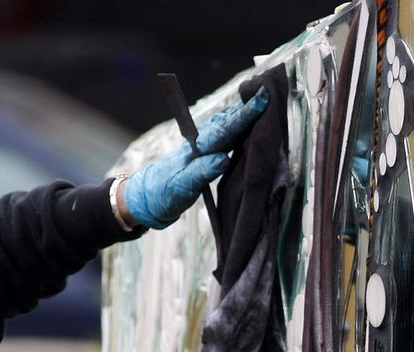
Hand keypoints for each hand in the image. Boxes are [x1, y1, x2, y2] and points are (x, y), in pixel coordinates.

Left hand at [124, 87, 269, 228]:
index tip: (260, 100)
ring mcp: (203, 149)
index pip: (225, 129)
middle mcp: (202, 144)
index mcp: (198, 149)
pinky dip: (237, 128)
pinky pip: (225, 139)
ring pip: (226, 127)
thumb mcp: (182, 186)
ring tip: (259, 102)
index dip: (244, 115)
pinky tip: (244, 126)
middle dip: (247, 108)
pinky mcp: (205, 157)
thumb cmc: (163, 194)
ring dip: (242, 115)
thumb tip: (223, 158)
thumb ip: (201, 171)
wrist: (147, 199)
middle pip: (228, 122)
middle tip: (266, 91)